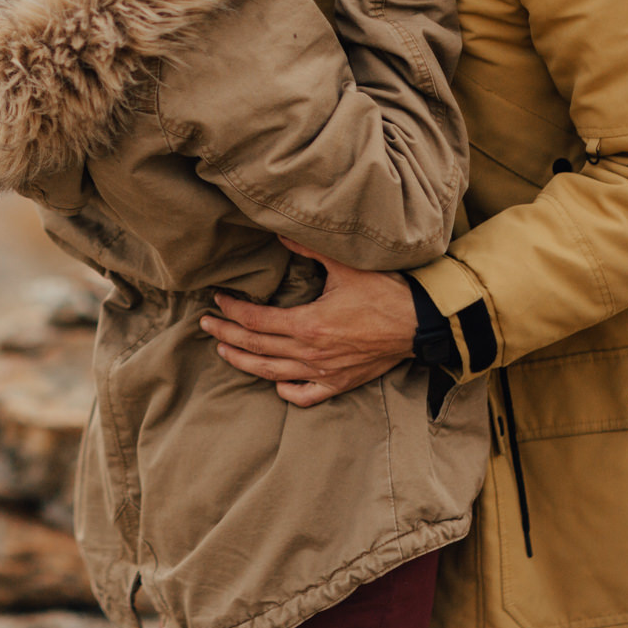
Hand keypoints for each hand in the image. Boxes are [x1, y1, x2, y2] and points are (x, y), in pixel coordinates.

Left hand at [198, 241, 416, 406]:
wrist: (422, 324)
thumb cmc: (386, 293)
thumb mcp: (346, 266)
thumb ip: (308, 248)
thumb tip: (278, 232)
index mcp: (308, 325)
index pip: (256, 322)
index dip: (232, 311)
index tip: (218, 300)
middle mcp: (311, 353)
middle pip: (256, 348)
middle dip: (226, 336)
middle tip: (205, 324)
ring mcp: (324, 373)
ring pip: (272, 373)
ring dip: (244, 363)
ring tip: (223, 351)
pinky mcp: (340, 384)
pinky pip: (305, 395)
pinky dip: (286, 390)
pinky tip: (274, 382)